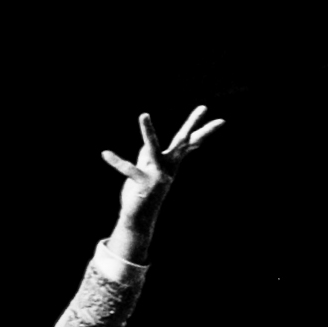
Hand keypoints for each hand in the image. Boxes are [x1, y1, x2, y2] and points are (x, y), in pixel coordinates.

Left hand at [101, 105, 223, 236]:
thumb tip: (150, 146)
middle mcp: (167, 167)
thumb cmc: (144, 192)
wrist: (139, 219)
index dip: (205, 131)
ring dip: (148, 132)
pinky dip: (116, 162)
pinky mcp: (142, 184)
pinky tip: (105, 153)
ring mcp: (156, 176)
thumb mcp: (151, 169)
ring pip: (153, 149)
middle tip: (204, 107)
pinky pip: (128, 169)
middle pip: (182, 142)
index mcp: (171, 163)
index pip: (190, 143)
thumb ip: (151, 154)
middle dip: (191, 125)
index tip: (221, 120)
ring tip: (144, 114)